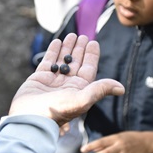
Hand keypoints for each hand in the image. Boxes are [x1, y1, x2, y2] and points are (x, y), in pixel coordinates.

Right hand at [8, 33, 124, 125]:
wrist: (31, 118)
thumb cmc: (57, 110)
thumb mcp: (82, 100)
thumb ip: (100, 90)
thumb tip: (121, 89)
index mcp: (79, 89)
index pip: (88, 69)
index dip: (91, 56)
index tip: (93, 43)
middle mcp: (67, 85)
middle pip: (76, 63)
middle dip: (80, 49)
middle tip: (83, 36)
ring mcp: (53, 81)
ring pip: (63, 61)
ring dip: (68, 48)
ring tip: (72, 35)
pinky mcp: (39, 78)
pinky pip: (48, 62)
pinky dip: (53, 52)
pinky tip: (57, 41)